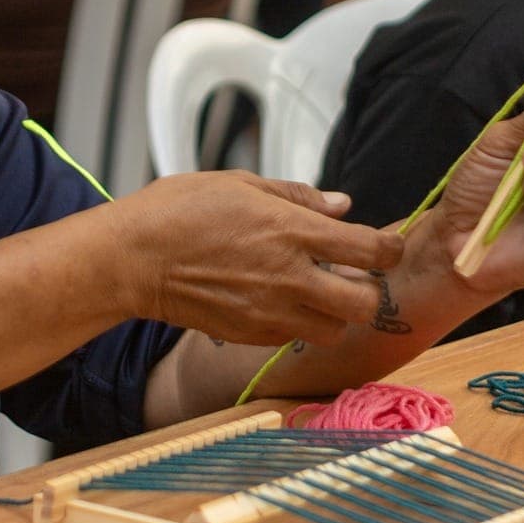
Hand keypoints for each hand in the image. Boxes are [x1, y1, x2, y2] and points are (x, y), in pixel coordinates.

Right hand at [113, 172, 404, 346]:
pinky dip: (299, 325)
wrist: (133, 258)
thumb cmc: (179, 210)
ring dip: (335, 314)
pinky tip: (281, 302)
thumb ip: (298, 197)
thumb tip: (342, 205)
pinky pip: (295, 338)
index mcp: (292, 230)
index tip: (388, 246)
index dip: (390, 248)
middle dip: (369, 290)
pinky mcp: (251, 334)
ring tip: (317, 294)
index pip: (370, 249)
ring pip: (334, 330)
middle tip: (354, 277)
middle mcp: (290, 276)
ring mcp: (271, 311)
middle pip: (365, 303)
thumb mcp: (240, 184)